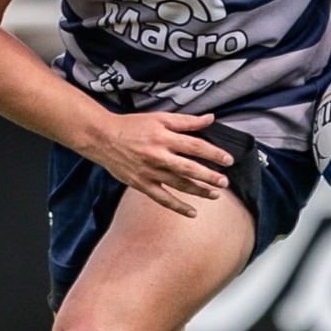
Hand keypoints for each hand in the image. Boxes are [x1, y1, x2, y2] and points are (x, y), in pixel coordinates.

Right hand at [85, 112, 232, 217]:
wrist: (102, 138)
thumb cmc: (132, 126)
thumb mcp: (160, 118)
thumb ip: (186, 121)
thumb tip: (210, 119)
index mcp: (164, 138)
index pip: (195, 146)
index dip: (214, 153)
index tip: (228, 160)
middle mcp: (158, 156)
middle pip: (189, 168)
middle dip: (210, 176)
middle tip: (225, 181)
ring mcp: (149, 172)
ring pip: (179, 185)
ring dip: (199, 191)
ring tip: (216, 195)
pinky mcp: (141, 184)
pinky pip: (163, 199)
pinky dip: (178, 207)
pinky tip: (192, 212)